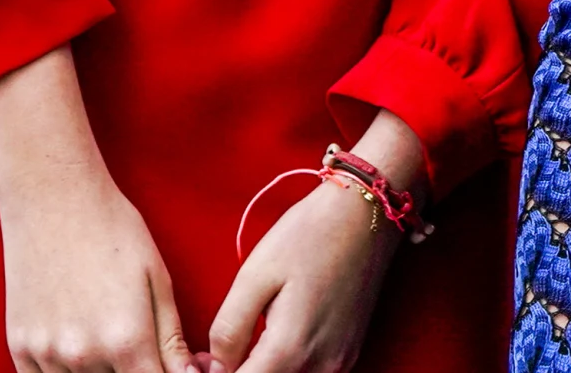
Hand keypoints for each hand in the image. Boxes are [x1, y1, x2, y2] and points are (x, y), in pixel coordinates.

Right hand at [0, 53, 197, 372]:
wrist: (52, 200)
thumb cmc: (113, 230)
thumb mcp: (157, 279)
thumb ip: (171, 338)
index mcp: (127, 340)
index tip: (169, 366)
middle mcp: (84, 355)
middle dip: (133, 370)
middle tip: (136, 345)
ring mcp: (47, 354)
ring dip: (98, 372)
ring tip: (106, 336)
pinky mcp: (20, 348)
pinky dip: (62, 372)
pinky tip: (77, 346)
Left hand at [208, 114, 424, 372]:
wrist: (368, 214)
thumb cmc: (309, 234)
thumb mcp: (255, 275)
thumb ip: (229, 329)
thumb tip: (215, 367)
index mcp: (290, 349)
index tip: (202, 359)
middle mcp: (320, 366)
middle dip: (239, 372)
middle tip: (218, 351)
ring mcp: (339, 363)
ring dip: (264, 370)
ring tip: (244, 345)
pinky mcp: (349, 354)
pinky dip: (288, 367)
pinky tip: (274, 342)